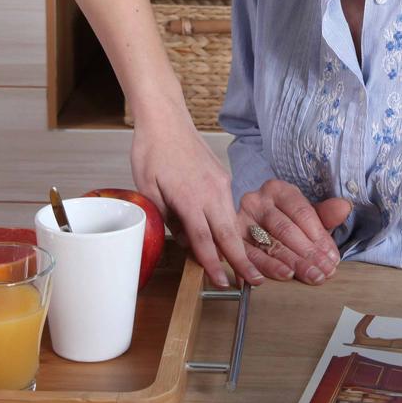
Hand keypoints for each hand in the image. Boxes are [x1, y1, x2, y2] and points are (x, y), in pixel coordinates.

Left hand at [130, 107, 261, 289]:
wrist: (165, 119)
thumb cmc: (152, 151)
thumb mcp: (148, 189)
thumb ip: (166, 218)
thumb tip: (184, 241)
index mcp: (191, 198)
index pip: (205, 240)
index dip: (213, 264)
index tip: (223, 283)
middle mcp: (212, 191)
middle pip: (229, 234)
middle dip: (242, 261)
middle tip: (253, 283)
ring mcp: (220, 182)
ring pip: (232, 220)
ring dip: (239, 244)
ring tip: (247, 266)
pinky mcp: (222, 176)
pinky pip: (229, 206)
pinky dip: (231, 225)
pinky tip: (230, 237)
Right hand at [239, 178, 351, 283]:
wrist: (255, 223)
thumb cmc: (286, 220)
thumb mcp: (305, 214)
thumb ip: (325, 214)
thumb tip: (343, 207)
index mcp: (277, 190)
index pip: (301, 212)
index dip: (319, 236)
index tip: (332, 257)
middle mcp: (256, 201)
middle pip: (284, 229)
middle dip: (307, 254)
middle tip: (323, 273)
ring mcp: (241, 219)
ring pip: (268, 244)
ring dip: (290, 264)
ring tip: (308, 276)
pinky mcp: (231, 239)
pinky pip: (248, 256)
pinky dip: (263, 268)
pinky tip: (277, 277)